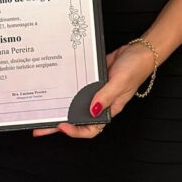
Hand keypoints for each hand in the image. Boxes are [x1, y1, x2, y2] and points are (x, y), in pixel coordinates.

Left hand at [32, 41, 155, 138]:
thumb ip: (105, 96)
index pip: (91, 128)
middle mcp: (101, 103)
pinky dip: (69, 89)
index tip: (62, 126)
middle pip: (78, 119)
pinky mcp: (93, 79)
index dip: (75, 131)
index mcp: (109, 109)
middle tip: (41, 127)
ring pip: (76, 103)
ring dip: (62, 107)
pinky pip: (79, 87)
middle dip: (59, 124)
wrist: (140, 50)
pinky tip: (58, 88)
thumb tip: (91, 110)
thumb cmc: (136, 68)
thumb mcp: (120, 83)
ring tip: (45, 110)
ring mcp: (96, 91)